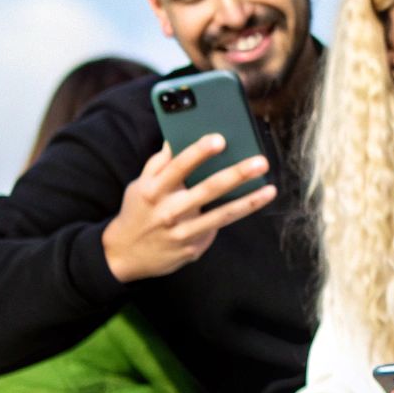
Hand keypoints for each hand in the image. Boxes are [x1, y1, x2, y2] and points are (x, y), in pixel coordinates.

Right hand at [102, 136, 275, 282]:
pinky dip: (234, 216)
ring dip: (249, 202)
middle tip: (261, 162)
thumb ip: (159, 163)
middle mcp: (169, 211)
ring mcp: (182, 233)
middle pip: (207, 190)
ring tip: (271, 189)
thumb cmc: (138, 211)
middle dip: (236, 174)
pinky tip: (252, 203)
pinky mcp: (192, 249)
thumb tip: (175, 137)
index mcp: (154, 190)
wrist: (123, 255)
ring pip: (221, 215)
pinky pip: (216, 229)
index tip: (219, 139)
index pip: (178, 167)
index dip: (198, 152)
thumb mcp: (140, 185)